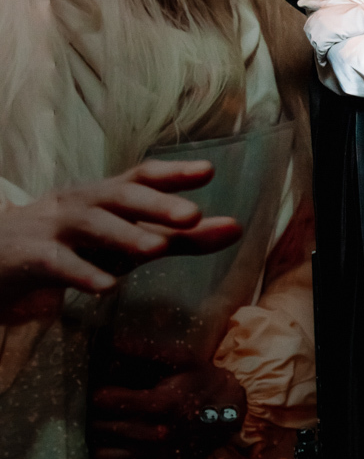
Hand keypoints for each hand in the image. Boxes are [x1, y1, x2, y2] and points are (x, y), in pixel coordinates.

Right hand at [0, 160, 240, 322]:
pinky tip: (107, 286)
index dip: (174, 173)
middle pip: (119, 196)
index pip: (141, 177)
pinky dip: (83, 273)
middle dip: (156, 204)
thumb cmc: (76, 246)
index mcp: (106, 196)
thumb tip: (236, 229)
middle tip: (192, 216)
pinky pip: (57, 263)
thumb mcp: (128, 240)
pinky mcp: (31, 257)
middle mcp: (82, 203)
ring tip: (156, 249)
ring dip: (124, 235)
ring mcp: (53, 228)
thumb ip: (182, 238)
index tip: (208, 171)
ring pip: (90, 225)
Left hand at [90, 362, 247, 458]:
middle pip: (97, 427)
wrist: (231, 413)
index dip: (95, 389)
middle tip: (92, 403)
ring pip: (99, 453)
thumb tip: (106, 339)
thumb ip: (143, 349)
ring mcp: (152, 455)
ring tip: (99, 423)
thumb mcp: (180, 359)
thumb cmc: (201, 381)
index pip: (104, 401)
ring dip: (94, 439)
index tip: (98, 384)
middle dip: (90, 413)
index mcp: (160, 404)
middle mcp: (154, 434)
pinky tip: (108, 444)